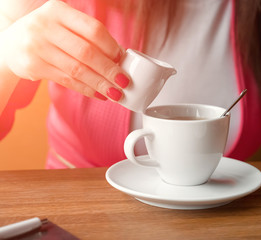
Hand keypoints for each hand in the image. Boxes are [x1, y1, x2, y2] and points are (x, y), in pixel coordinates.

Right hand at [0, 0, 128, 100]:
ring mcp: (37, 46)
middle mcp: (45, 26)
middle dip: (109, 70)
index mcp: (58, 11)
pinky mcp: (33, 66)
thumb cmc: (46, 35)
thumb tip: (119, 57)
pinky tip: (98, 94)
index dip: (111, 46)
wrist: (10, 45)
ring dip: (100, 84)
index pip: (93, 29)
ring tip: (115, 92)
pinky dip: (86, 89)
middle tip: (124, 81)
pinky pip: (67, 81)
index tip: (122, 59)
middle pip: (87, 52)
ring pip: (78, 70)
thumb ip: (87, 36)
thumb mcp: (63, 25)